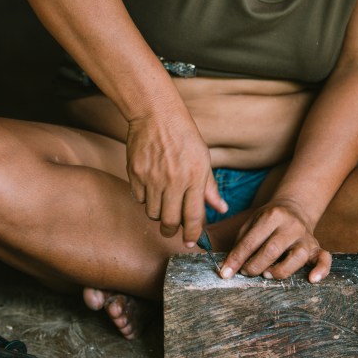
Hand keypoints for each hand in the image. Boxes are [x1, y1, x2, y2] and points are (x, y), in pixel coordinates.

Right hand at [126, 108, 226, 245]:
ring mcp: (152, 178)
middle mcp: (173, 181)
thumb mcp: (204, 159)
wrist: (156, 115)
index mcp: (195, 177)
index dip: (192, 234)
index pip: (194, 217)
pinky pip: (138, 199)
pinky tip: (150, 189)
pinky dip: (144, 200)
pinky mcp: (135, 174)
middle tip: (173, 231)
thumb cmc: (184, 136)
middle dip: (172, 232)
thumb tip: (221, 208)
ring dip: (158, 214)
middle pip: (170, 221)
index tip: (190, 241)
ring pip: (152, 213)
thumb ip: (210, 187)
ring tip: (163, 205)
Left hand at [218, 200, 330, 282]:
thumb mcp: (252, 222)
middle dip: (254, 266)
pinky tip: (312, 280)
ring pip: (297, 257)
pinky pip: (324, 259)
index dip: (237, 258)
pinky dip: (321, 270)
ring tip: (267, 274)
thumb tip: (228, 267)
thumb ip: (242, 242)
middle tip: (245, 272)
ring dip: (279, 271)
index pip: (252, 241)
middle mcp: (291, 225)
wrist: (294, 208)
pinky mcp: (316, 247)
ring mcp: (306, 237)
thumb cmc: (268, 221)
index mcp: (273, 215)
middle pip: (272, 250)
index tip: (225, 273)